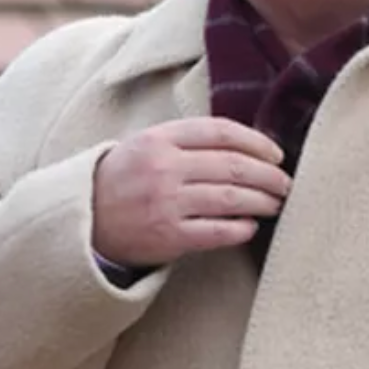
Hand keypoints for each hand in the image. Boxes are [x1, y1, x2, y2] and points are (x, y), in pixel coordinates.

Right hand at [91, 117, 290, 267]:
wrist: (83, 220)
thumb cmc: (124, 178)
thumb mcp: (146, 144)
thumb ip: (187, 139)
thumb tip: (246, 144)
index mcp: (159, 138)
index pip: (221, 132)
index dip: (256, 142)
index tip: (276, 154)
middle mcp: (163, 168)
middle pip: (233, 166)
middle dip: (268, 175)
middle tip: (285, 182)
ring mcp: (165, 203)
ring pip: (231, 199)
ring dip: (262, 201)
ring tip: (276, 203)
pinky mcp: (167, 237)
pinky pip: (216, 232)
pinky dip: (240, 228)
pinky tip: (250, 226)